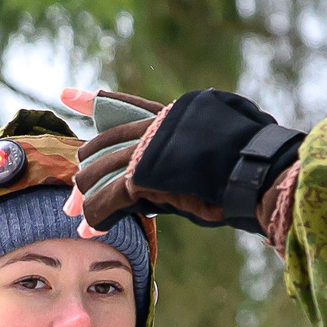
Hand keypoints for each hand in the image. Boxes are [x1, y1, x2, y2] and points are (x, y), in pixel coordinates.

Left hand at [57, 86, 303, 233]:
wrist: (258, 171)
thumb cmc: (254, 161)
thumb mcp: (218, 143)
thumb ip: (190, 147)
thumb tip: (188, 160)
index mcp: (173, 116)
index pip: (127, 105)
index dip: (94, 101)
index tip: (68, 95)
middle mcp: (155, 127)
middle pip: (104, 143)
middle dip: (85, 170)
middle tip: (71, 197)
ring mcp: (147, 149)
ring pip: (98, 171)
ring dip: (87, 197)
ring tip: (77, 216)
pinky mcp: (142, 176)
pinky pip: (106, 198)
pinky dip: (95, 217)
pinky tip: (89, 230)